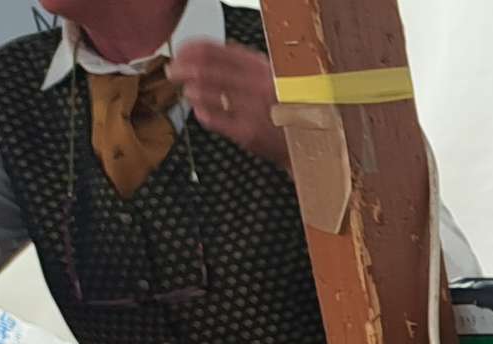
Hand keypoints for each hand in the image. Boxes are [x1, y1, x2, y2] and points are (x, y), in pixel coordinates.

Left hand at [168, 40, 289, 172]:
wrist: (319, 144)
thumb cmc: (297, 109)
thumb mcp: (279, 76)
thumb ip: (248, 62)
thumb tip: (213, 53)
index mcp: (262, 67)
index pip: (212, 50)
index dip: (189, 49)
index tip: (181, 52)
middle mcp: (256, 85)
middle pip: (202, 70)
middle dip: (181, 70)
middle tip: (173, 72)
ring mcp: (251, 110)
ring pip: (203, 94)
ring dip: (191, 92)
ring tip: (190, 93)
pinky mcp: (248, 134)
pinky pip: (212, 119)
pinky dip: (202, 113)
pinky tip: (203, 111)